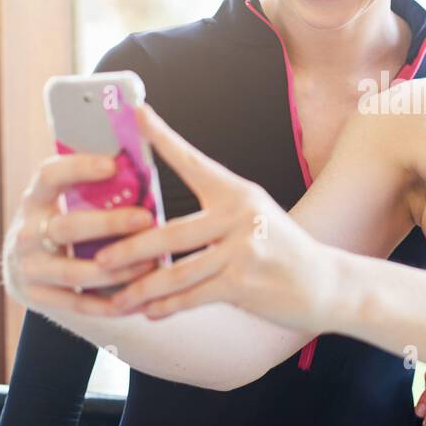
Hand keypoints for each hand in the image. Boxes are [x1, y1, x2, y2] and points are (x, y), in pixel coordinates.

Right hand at [1, 153, 160, 314]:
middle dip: (110, 224)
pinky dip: (112, 304)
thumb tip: (144, 173)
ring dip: (119, 270)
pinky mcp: (36, 298)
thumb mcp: (66, 203)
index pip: (49, 176)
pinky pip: (78, 304)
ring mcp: (28, 268)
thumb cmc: (65, 224)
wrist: (25, 268)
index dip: (78, 168)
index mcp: (35, 199)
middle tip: (148, 218)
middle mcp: (26, 232)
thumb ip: (95, 192)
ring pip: (75, 272)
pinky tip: (141, 298)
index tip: (113, 165)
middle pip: (67, 228)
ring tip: (153, 262)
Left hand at [93, 103, 346, 326]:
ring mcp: (243, 249)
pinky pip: (193, 297)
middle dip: (128, 250)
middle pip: (169, 233)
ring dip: (140, 289)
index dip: (161, 137)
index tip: (135, 112)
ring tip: (114, 299)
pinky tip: (149, 313)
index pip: (192, 160)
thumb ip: (214, 215)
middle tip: (97, 259)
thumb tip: (158, 226)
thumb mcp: (254, 217)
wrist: (328, 282)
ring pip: (175, 273)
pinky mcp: (244, 283)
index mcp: (237, 192)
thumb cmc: (282, 249)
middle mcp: (239, 214)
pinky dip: (167, 308)